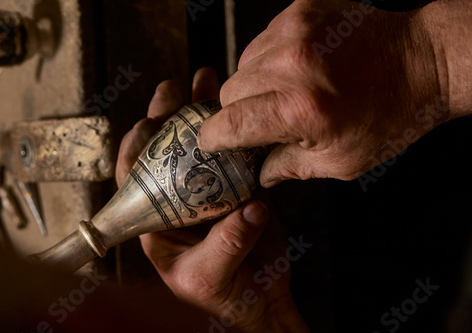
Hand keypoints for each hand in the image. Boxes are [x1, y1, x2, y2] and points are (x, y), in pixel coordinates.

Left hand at [115, 68, 308, 332]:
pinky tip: (238, 106)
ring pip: (199, 145)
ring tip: (205, 80)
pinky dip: (236, 130)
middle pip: (165, 152)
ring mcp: (208, 190)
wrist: (262, 300)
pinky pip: (233, 153)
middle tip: (172, 89)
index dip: (135, 149)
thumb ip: (227, 246)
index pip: (134, 180)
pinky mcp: (237, 187)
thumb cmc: (227, 298)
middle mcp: (178, 201)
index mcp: (157, 223)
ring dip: (201, 113)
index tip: (145, 123)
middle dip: (166, 117)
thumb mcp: (213, 278)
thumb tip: (249, 210)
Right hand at [197, 0, 469, 186]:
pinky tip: (294, 68)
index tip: (211, 142)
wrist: (421, 62)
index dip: (214, 137)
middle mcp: (292, 64)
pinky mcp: (301, 11)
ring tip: (284, 92)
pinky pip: (262, 40)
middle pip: (230, 91)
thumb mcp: (341, 162)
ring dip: (254, 83)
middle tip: (262, 121)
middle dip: (238, 111)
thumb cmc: (387, 117)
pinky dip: (269, 58)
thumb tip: (257, 174)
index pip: (230, 123)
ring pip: (242, 63)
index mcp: (301, 108)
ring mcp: (296, 31)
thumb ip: (288, 168)